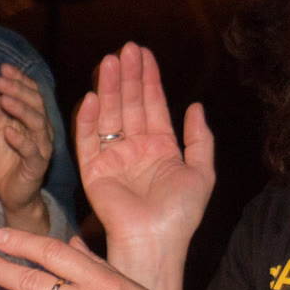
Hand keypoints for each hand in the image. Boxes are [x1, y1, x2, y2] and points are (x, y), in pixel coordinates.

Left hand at [0, 63, 54, 233]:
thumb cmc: (7, 161)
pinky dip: (20, 140)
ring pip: (38, 124)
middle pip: (36, 105)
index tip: (4, 68)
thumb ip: (2, 110)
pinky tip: (7, 132)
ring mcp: (42, 148)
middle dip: (18, 90)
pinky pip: (32, 152)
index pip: (33, 94)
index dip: (20, 80)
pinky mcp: (37, 167)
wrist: (12, 194)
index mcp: (36, 120)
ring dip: (21, 109)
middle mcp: (43, 131)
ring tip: (4, 99)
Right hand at [78, 43, 213, 264]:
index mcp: (161, 148)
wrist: (156, 241)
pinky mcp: (92, 171)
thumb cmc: (181, 214)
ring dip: (109, 88)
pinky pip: (87, 140)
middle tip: (125, 48)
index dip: (149, 78)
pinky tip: (93, 97)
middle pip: (129, 104)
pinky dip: (88, 119)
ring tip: (109, 62)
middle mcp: (135, 149)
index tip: (144, 53)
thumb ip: (201, 139)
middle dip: (128, 76)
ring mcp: (112, 158)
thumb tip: (196, 106)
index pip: (152, 105)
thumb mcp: (202, 172)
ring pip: (109, 115)